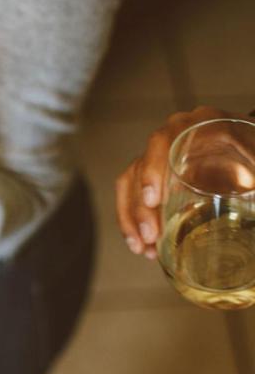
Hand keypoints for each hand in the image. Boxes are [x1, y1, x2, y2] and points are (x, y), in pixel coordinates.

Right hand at [115, 106, 240, 258]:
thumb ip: (253, 172)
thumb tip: (251, 193)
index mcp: (199, 126)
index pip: (163, 143)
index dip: (153, 170)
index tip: (153, 199)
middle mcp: (173, 138)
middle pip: (140, 167)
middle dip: (141, 207)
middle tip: (150, 235)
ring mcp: (162, 157)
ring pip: (130, 184)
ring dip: (131, 218)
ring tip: (141, 247)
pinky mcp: (157, 175)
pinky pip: (132, 194)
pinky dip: (132, 220)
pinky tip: (140, 244)